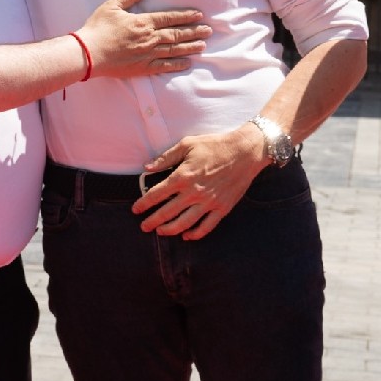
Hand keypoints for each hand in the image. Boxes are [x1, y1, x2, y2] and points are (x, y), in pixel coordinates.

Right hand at [75, 0, 209, 77]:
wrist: (88, 53)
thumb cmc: (98, 28)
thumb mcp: (112, 6)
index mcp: (143, 22)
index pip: (170, 18)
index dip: (186, 16)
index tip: (199, 15)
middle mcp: (150, 38)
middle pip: (177, 34)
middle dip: (194, 31)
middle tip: (208, 30)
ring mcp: (148, 54)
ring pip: (174, 49)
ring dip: (190, 47)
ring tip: (203, 45)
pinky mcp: (143, 67)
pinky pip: (164, 66)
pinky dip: (177, 64)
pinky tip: (187, 63)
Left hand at [131, 124, 268, 238]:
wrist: (245, 152)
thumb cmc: (215, 145)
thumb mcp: (187, 144)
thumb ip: (165, 158)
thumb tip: (147, 167)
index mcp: (182, 176)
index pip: (156, 194)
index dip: (143, 203)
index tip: (136, 209)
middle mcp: (193, 192)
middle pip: (167, 212)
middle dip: (152, 221)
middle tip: (144, 227)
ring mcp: (208, 202)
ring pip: (184, 223)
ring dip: (169, 230)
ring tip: (160, 232)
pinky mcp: (222, 208)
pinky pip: (207, 226)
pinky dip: (195, 234)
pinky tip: (186, 235)